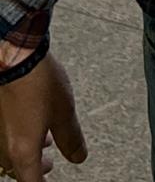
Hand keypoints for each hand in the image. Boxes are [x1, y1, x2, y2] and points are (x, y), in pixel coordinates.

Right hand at [0, 52, 86, 180]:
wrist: (14, 55)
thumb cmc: (37, 81)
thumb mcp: (64, 112)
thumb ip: (71, 139)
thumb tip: (78, 156)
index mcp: (22, 152)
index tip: (51, 180)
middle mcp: (4, 146)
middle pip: (19, 171)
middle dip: (36, 169)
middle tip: (49, 165)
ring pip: (11, 152)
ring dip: (29, 150)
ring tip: (45, 140)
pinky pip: (7, 135)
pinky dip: (21, 134)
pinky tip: (33, 120)